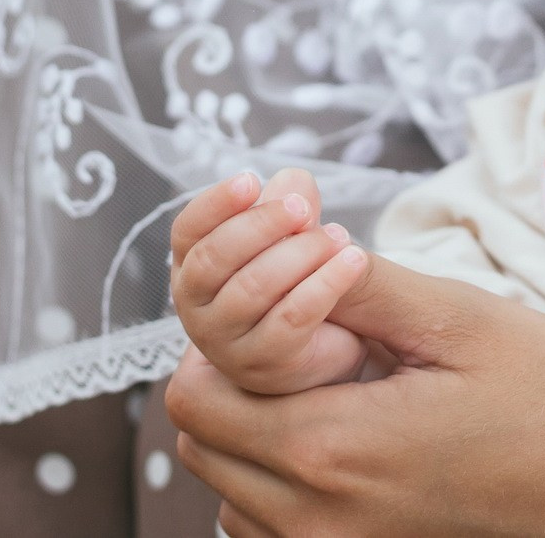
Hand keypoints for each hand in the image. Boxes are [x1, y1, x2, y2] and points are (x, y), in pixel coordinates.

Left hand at [168, 252, 544, 536]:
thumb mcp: (463, 318)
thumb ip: (364, 286)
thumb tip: (293, 241)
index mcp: (335, 448)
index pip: (197, 399)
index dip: (220, 339)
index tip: (283, 304)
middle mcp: (321, 517)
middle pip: (204, 447)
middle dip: (231, 382)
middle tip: (312, 337)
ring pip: (233, 493)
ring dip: (256, 434)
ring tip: (337, 386)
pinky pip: (279, 528)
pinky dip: (284, 484)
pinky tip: (352, 435)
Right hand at [169, 165, 369, 394]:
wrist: (329, 344)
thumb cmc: (297, 282)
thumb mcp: (291, 236)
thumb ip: (288, 206)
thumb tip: (292, 181)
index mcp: (193, 267)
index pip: (188, 230)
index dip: (215, 203)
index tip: (251, 180)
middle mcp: (196, 308)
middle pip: (213, 258)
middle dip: (262, 224)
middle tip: (304, 208)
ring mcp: (224, 343)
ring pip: (253, 287)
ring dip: (302, 252)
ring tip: (341, 236)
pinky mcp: (263, 365)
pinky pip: (292, 317)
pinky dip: (326, 283)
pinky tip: (355, 261)